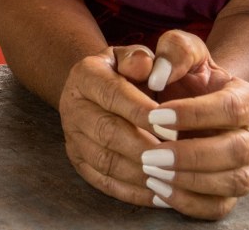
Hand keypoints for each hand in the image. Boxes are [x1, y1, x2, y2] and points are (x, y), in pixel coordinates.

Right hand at [59, 46, 167, 208]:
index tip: (173, 129)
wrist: (109, 90)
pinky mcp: (79, 161)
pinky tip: (160, 195)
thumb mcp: (143, 55)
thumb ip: (148, 56)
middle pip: (106, 132)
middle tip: (175, 161)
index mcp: (86, 74)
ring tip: (172, 181)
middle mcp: (73, 105)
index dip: (142, 113)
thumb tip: (148, 68)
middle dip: (144, 148)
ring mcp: (73, 136)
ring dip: (140, 174)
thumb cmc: (138, 72)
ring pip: (104, 161)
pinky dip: (133, 192)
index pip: (113, 94)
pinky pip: (104, 182)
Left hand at [128, 30, 248, 219]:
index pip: (230, 109)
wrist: (189, 98)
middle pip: (236, 151)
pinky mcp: (231, 191)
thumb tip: (157, 74)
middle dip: (191, 155)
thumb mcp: (180, 50)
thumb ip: (174, 51)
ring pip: (234, 183)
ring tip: (152, 172)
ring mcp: (247, 166)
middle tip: (150, 154)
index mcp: (248, 98)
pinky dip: (190, 203)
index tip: (154, 117)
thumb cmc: (184, 74)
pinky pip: (220, 207)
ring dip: (191, 181)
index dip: (194, 115)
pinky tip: (159, 189)